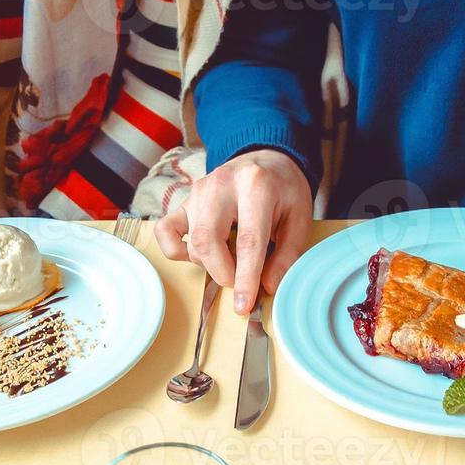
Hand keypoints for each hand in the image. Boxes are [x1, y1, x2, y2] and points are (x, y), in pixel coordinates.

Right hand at [155, 149, 312, 313]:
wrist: (267, 159)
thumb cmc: (284, 191)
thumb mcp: (299, 219)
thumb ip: (287, 255)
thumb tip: (267, 287)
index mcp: (256, 186)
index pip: (247, 240)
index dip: (245, 278)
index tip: (244, 305)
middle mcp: (221, 185)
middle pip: (207, 241)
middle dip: (222, 273)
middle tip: (240, 282)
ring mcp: (197, 191)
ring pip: (190, 241)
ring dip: (209, 263)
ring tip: (231, 258)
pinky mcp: (184, 200)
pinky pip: (165, 231)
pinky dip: (176, 251)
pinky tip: (200, 253)